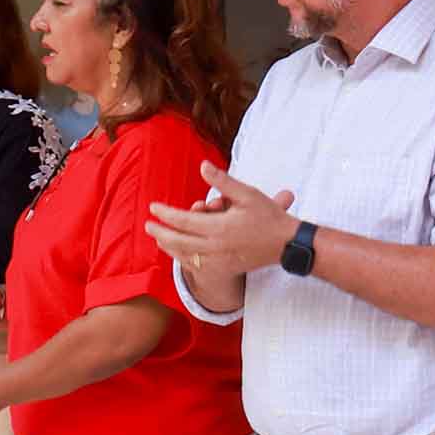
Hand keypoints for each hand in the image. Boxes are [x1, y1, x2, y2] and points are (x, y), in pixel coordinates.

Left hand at [145, 164, 298, 285]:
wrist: (287, 244)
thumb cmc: (269, 216)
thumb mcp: (248, 194)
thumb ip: (222, 182)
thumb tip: (202, 166)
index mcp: (220, 227)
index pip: (183, 221)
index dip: (165, 214)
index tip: (153, 207)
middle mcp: (216, 246)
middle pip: (178, 241)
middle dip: (160, 233)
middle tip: (147, 226)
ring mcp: (220, 260)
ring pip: (185, 256)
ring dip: (169, 247)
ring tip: (158, 240)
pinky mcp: (225, 269)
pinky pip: (197, 267)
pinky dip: (183, 259)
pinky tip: (178, 253)